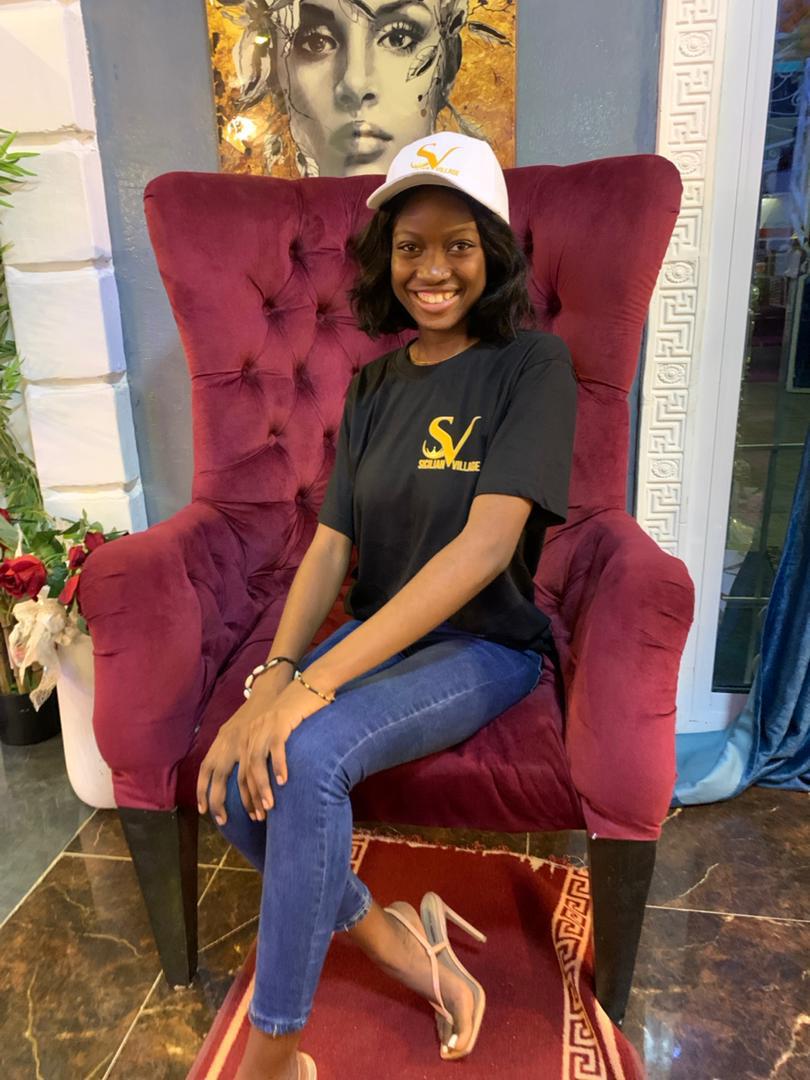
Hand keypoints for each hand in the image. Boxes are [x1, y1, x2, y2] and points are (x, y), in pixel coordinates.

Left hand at [196, 666, 291, 824]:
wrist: (298, 688)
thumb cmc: (279, 712)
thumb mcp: (254, 730)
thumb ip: (246, 749)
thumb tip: (243, 776)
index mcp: (231, 737)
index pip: (210, 766)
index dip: (205, 789)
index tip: (207, 812)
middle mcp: (241, 734)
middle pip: (228, 770)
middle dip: (226, 798)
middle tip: (234, 820)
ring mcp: (260, 729)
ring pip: (254, 764)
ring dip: (259, 788)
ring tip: (266, 808)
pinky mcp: (280, 722)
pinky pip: (276, 748)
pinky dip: (278, 766)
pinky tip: (283, 782)